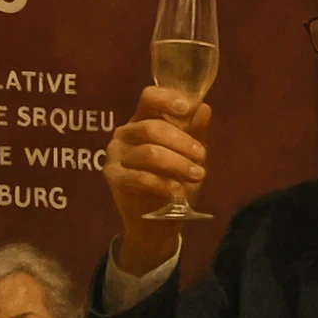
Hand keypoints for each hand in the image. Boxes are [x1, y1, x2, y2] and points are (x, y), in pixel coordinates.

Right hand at [103, 85, 211, 273]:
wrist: (157, 220)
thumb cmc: (173, 180)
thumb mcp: (188, 155)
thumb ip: (193, 131)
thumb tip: (204, 108)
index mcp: (142, 119)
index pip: (149, 98)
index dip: (167, 100)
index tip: (187, 109)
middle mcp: (125, 133)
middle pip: (153, 128)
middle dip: (183, 142)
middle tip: (202, 157)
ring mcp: (115, 154)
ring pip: (150, 153)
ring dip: (178, 164)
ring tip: (198, 175)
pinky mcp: (113, 177)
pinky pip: (140, 177)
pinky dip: (163, 183)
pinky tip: (177, 190)